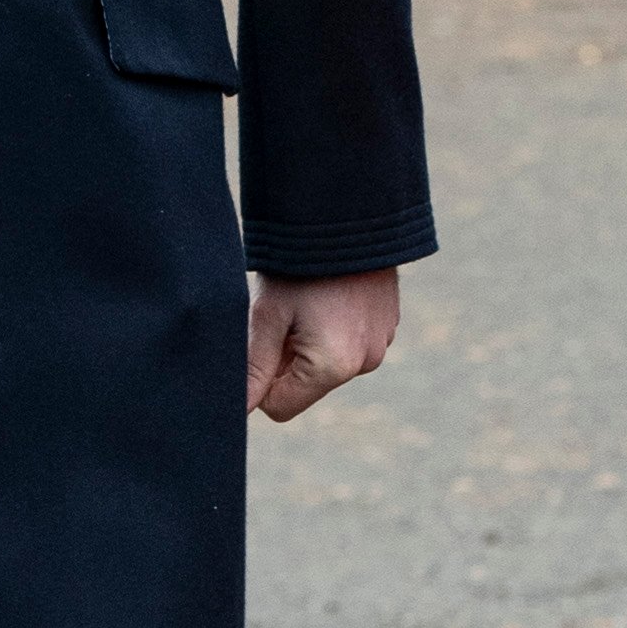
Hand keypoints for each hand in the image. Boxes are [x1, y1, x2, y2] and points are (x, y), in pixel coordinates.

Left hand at [247, 267, 400, 423]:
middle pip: (306, 385)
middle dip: (287, 360)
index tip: (261, 341)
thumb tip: (238, 412)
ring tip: (310, 300)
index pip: (280, 408)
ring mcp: (381, 344)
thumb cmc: (300, 264)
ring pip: (328, 365)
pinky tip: (330, 296)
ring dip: (311, 345)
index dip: (262, 381)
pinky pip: (351, 344)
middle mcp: (363, 364)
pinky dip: (335, 330)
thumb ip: (253, 369)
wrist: (349, 215)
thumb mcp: (267, 315)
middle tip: (284, 314)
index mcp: (331, 367)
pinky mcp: (388, 326)